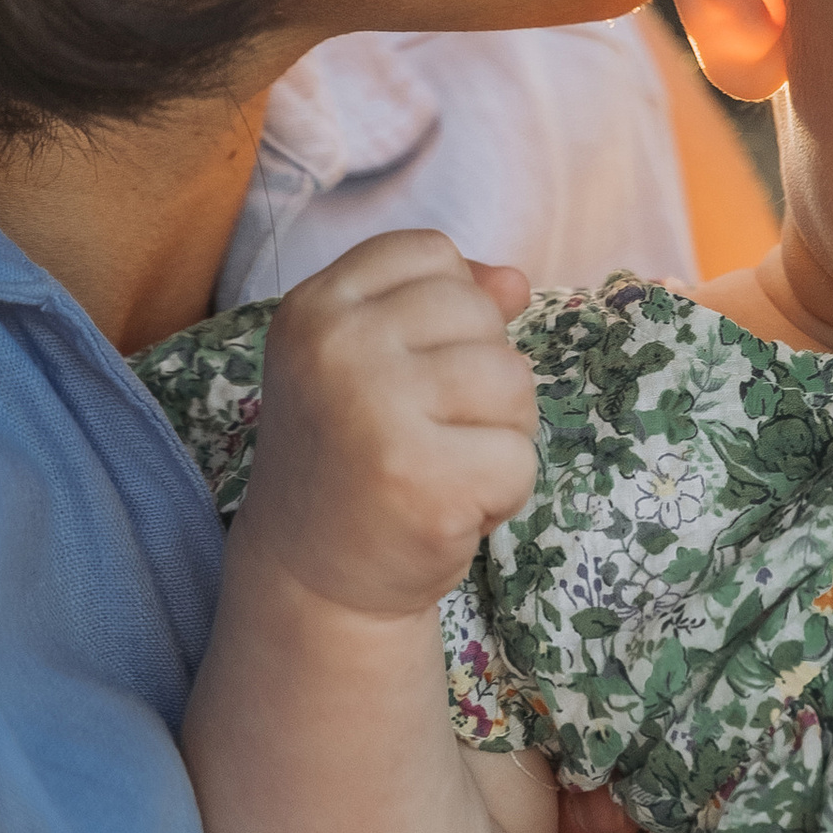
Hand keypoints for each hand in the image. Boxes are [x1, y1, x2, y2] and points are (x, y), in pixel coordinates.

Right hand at [234, 232, 538, 624]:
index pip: (432, 253)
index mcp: (316, 307)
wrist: (311, 580)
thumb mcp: (373, 363)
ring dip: (498, 435)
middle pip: (482, 317)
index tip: (408, 371)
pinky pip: (520, 459)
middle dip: (480, 379)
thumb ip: (439, 307)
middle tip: (424, 434)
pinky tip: (450, 511)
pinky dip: (504, 494)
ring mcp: (374, 411)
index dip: (449, 312)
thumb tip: (515, 282)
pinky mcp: (421, 480)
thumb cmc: (354, 459)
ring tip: (440, 469)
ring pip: (513, 382)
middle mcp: (336, 348)